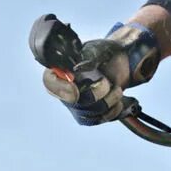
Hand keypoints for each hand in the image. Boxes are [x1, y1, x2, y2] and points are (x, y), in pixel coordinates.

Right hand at [42, 22, 160, 125]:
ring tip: (118, 89)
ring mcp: (76, 105)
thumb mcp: (98, 51)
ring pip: (90, 113)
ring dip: (110, 100)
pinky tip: (119, 100)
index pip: (49, 82)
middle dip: (97, 93)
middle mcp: (64, 90)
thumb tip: (77, 68)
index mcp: (61, 70)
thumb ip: (88, 58)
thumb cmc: (105, 53)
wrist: (121, 62)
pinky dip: (113, 110)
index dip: (60, 87)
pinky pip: (99, 119)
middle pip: (75, 102)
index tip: (75, 85)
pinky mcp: (89, 116)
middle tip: (106, 81)